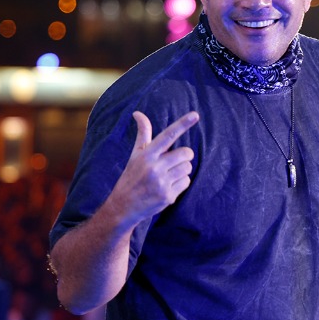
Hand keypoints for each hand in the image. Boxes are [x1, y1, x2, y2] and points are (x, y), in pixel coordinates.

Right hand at [104, 110, 198, 224]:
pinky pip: (186, 182)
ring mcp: (161, 183)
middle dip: (184, 156)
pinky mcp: (168, 196)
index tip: (195, 115)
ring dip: (182, 170)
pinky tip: (168, 187)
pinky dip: (181, 183)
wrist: (123, 207)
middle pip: (186, 153)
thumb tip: (138, 113)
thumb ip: (142, 134)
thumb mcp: (135, 155)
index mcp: (146, 155)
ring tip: (168, 175)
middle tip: (174, 161)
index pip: (168, 135)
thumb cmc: (131, 177)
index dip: (182, 124)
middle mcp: (154, 167)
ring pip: (188, 168)